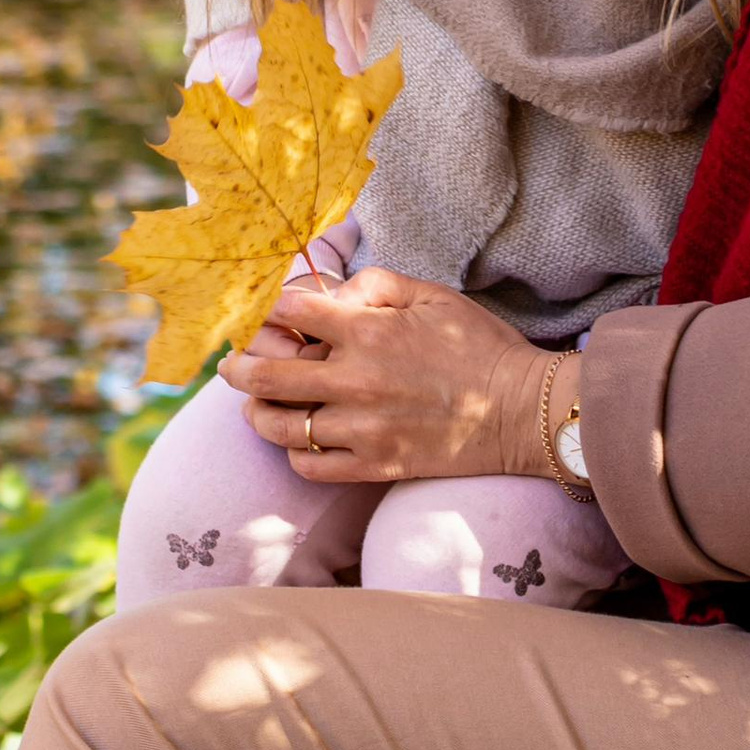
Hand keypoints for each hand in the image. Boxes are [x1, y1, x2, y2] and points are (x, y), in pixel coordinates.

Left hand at [222, 267, 550, 484]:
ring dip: (256, 412)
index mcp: (367, 331)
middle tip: (228, 364)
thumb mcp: (431, 294)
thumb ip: (376, 283)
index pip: (290, 314)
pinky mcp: (374, 466)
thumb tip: (334, 291)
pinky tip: (297, 438)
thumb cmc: (479, 346)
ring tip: (253, 404)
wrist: (521, 411)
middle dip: (237, 367)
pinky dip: (294, 452)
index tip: (258, 313)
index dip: (265, 310)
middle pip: (266, 376)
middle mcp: (355, 381)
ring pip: (280, 426)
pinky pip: (310, 465)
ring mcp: (362, 429)